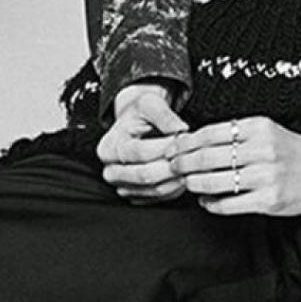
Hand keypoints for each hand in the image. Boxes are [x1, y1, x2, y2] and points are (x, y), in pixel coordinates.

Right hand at [97, 82, 187, 203]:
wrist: (134, 124)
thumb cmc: (140, 113)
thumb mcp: (149, 103)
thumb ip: (164, 115)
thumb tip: (181, 129)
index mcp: (108, 148)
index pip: (140, 152)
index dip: (165, 146)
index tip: (183, 138)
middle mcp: (111, 170)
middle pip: (146, 175)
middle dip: (172, 165)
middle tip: (191, 154)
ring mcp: (123, 186)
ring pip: (155, 189)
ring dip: (178, 178)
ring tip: (191, 163)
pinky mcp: (137, 196)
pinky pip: (161, 198)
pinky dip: (177, 188)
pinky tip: (186, 174)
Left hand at [170, 116, 300, 216]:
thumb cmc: (287, 150)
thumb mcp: (264, 130)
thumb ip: (233, 134)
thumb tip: (192, 141)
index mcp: (257, 128)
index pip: (209, 133)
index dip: (185, 143)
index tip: (172, 148)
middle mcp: (261, 150)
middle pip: (207, 158)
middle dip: (182, 163)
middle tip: (172, 167)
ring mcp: (266, 177)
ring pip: (214, 182)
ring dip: (193, 184)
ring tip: (187, 183)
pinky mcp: (268, 200)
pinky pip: (229, 204)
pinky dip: (211, 204)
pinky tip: (206, 201)